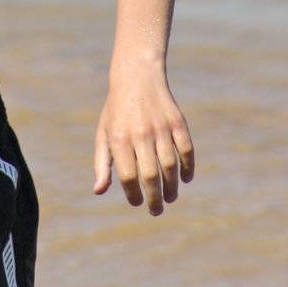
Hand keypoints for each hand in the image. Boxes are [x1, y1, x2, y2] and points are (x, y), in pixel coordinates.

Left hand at [93, 67, 194, 214]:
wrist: (137, 75)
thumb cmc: (117, 111)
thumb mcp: (104, 133)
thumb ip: (102, 163)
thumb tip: (99, 191)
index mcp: (119, 138)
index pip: (128, 176)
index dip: (133, 195)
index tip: (137, 202)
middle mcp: (140, 134)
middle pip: (151, 175)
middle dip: (155, 198)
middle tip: (156, 210)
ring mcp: (161, 127)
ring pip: (170, 165)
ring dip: (172, 187)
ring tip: (170, 198)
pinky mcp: (177, 121)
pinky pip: (186, 149)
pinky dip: (188, 167)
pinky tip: (185, 179)